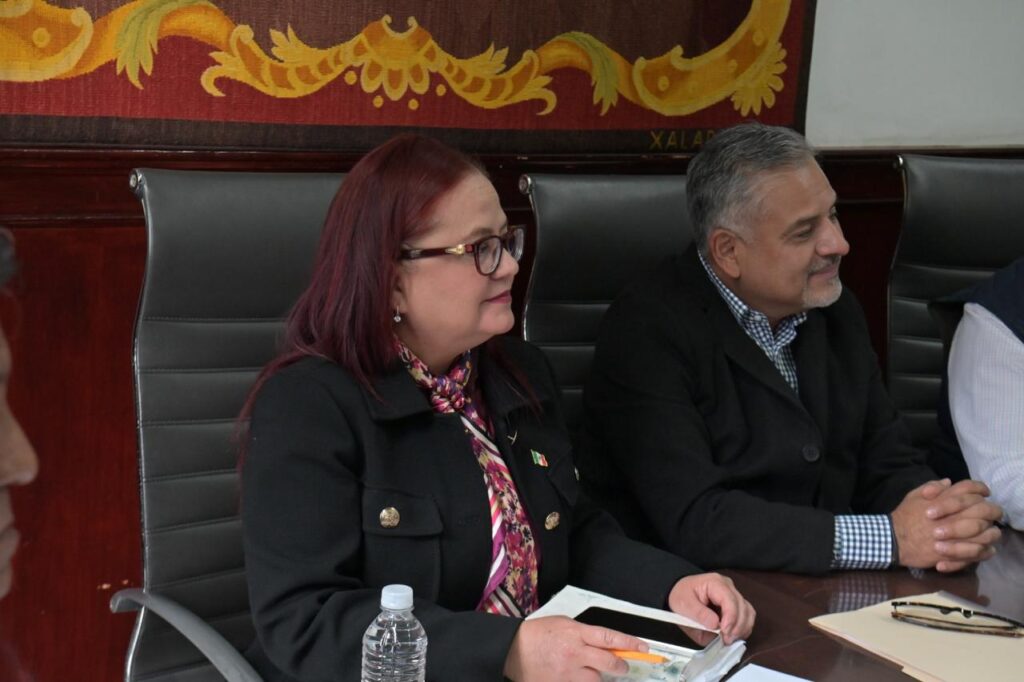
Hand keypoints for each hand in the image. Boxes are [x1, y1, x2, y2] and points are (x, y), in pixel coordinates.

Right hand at [503, 616, 646, 681]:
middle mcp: (575, 653)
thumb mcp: (564, 624)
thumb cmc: (539, 634)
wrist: (513, 651)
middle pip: (609, 664)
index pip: (610, 639)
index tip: (643, 648)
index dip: (630, 644)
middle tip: (622, 667)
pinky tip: (576, 677)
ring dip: (597, 676)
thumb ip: (586, 634)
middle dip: (621, 666)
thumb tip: (608, 644)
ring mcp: (568, 673)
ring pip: (596, 680)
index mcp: (576, 633)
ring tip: (587, 670)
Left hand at [667, 573, 754, 643]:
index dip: (731, 618)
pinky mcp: (735, 604)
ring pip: (748, 612)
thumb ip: (700, 614)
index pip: (730, 600)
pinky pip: (746, 616)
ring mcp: (733, 595)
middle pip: (743, 607)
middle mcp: (728, 587)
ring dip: (742, 628)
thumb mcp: (684, 604)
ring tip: (730, 639)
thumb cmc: (681, 594)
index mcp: (715, 583)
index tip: (725, 633)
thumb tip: (716, 625)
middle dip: (737, 626)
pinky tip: (734, 635)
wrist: (680, 590)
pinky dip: (743, 627)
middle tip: (727, 640)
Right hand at [891, 479, 1001, 569]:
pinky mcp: (955, 552)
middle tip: (992, 514)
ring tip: (990, 532)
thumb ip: (932, 487)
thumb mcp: (914, 496)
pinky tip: (984, 548)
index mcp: (943, 500)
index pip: (969, 489)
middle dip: (992, 511)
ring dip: (991, 532)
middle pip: (984, 510)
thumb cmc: (904, 517)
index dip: (980, 489)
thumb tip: (948, 482)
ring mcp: (955, 535)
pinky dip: (985, 550)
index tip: (984, 493)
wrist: (894, 540)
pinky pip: (978, 552)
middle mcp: (953, 516)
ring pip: (986, 533)